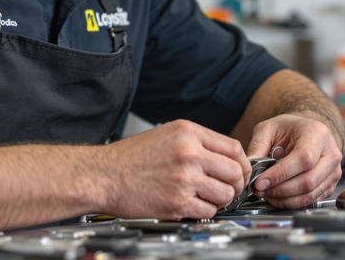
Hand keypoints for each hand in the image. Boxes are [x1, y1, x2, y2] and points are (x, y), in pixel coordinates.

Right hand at [97, 120, 250, 219]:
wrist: (103, 175)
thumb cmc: (131, 158)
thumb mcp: (167, 134)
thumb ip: (197, 142)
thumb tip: (225, 157)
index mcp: (188, 132)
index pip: (234, 148)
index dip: (242, 163)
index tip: (240, 172)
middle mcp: (189, 153)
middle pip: (235, 172)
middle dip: (236, 184)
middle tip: (228, 189)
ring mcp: (184, 178)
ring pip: (225, 194)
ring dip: (220, 200)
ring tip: (206, 197)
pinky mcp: (177, 202)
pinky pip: (208, 210)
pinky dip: (204, 211)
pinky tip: (192, 205)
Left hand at [245, 114, 342, 208]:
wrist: (308, 133)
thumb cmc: (290, 129)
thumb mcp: (269, 128)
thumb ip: (258, 145)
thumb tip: (249, 167)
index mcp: (317, 134)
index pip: (303, 158)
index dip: (280, 174)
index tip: (260, 182)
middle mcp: (331, 154)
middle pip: (308, 180)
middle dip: (280, 190)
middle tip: (260, 190)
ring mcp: (334, 171)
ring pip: (310, 194)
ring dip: (285, 199)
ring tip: (266, 194)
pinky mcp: (330, 185)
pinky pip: (312, 200)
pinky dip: (292, 203)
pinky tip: (278, 197)